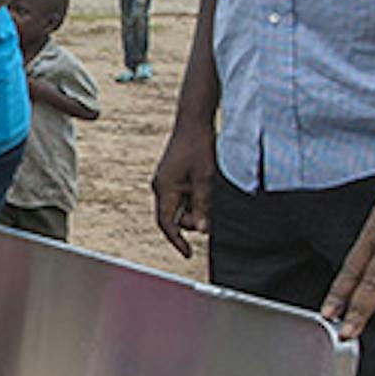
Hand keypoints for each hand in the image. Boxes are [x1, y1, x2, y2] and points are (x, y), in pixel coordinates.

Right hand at [150, 120, 213, 257]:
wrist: (193, 121)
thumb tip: (202, 230)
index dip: (177, 241)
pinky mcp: (172, 175)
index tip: (188, 254)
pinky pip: (182, 195)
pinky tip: (206, 184)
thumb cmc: (199, 147)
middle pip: (175, 216)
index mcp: (164, 189)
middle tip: (213, 210)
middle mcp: (161, 187)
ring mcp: (166, 180)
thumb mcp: (205, 178)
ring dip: (196, 206)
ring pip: (181, 206)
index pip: (166, 223)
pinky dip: (194, 196)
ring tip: (210, 189)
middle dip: (193, 219)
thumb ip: (203, 205)